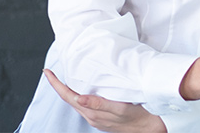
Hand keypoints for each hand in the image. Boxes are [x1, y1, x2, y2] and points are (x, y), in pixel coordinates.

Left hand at [45, 69, 164, 132]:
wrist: (151, 127)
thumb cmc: (138, 117)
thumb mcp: (119, 109)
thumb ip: (99, 104)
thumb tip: (79, 97)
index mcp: (93, 113)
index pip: (68, 96)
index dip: (56, 84)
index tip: (48, 73)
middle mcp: (92, 116)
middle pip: (69, 99)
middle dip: (59, 86)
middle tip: (53, 73)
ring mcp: (97, 118)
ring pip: (77, 102)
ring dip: (69, 90)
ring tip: (66, 78)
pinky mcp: (103, 117)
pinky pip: (87, 105)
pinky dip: (81, 95)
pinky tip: (85, 90)